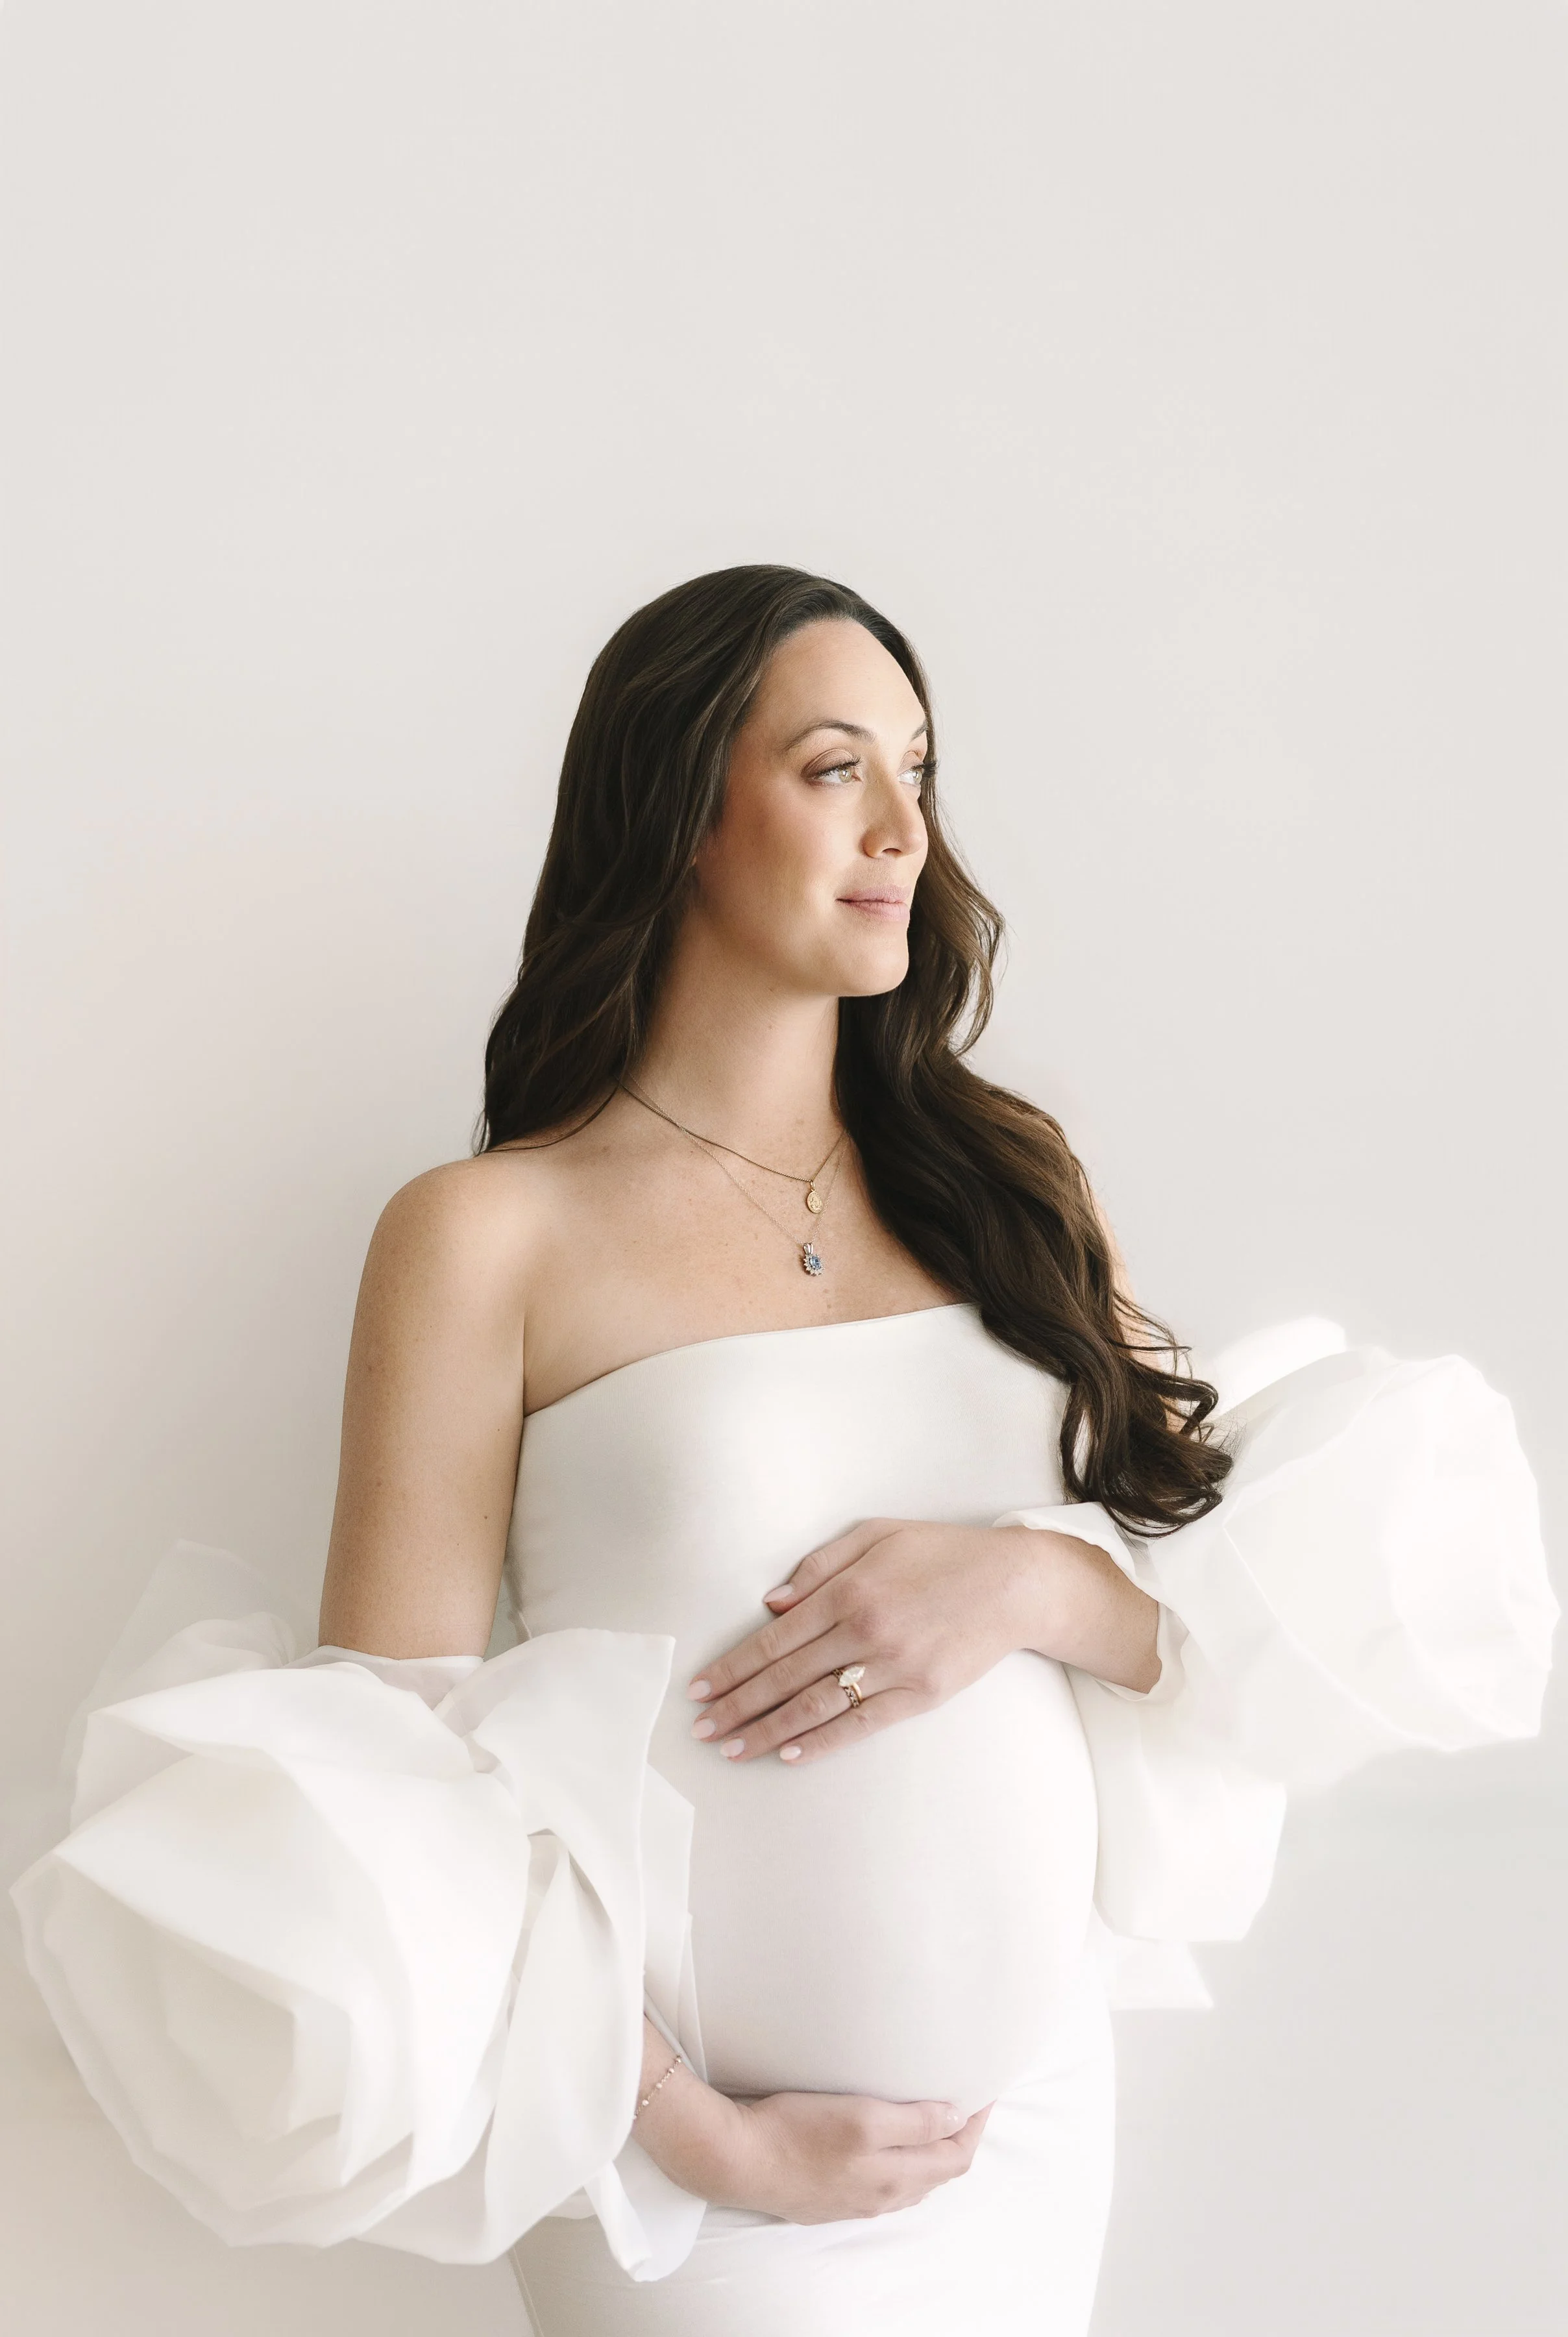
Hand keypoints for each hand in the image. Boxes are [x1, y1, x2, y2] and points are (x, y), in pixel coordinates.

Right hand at [637, 2057, 993, 2222]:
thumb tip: (955, 2119)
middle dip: (959, 2138)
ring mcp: (857, 2202)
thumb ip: (914, 2123)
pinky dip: (905, 2164)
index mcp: (895, 2176)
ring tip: (938, 2119)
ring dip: (934, 2153)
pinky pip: (886, 2186)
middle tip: (967, 2102)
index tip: (984, 2093)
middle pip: (939, 2172)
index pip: (956, 2156)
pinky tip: (893, 2146)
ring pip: (914, 2181)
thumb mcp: (863, 2117)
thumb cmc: (795, 2132)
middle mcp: (882, 2196)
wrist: (738, 2159)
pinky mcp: (834, 2198)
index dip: (975, 2124)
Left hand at [687, 1517, 1159, 1763]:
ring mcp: (894, 1668)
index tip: (700, 1688)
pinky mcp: (921, 1695)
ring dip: (768, 1732)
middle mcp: (866, 1632)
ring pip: (816, 1707)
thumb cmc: (941, 1552)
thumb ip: (819, 1565)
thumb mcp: (877, 1533)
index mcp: (849, 1591)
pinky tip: (790, 1755)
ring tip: (731, 1749)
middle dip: (737, 1706)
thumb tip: (771, 1604)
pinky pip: (862, 1724)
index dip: (733, 1667)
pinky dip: (823, 1742)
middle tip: (701, 1729)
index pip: (774, 1639)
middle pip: (785, 1678)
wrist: (1014, 1583)